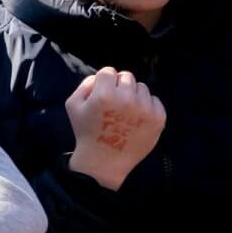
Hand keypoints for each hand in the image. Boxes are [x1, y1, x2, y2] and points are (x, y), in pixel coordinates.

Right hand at [66, 67, 164, 190]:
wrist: (105, 160)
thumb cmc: (86, 131)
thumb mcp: (73, 105)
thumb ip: (85, 84)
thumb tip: (102, 76)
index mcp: (104, 95)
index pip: (109, 71)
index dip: (103, 82)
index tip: (102, 94)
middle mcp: (127, 99)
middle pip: (127, 76)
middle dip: (119, 87)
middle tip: (114, 104)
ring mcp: (145, 109)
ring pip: (141, 87)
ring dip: (133, 95)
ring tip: (125, 113)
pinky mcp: (158, 118)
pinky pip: (154, 100)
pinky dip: (146, 106)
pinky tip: (136, 119)